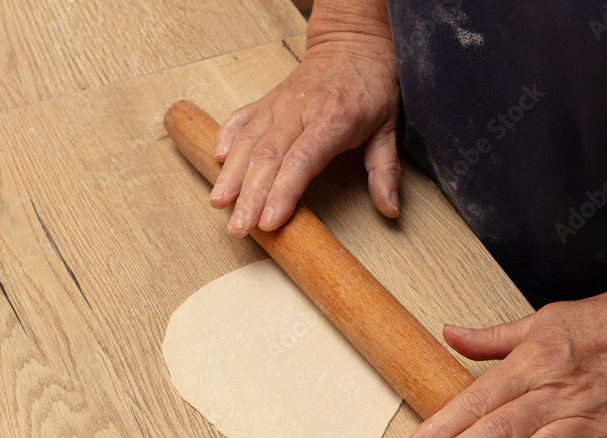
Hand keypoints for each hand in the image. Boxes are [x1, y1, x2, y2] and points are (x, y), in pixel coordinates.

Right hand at [210, 16, 400, 236]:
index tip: (269, 221)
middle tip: (239, 227)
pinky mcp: (266, 101)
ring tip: (219, 203)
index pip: (300, 162)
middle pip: (267, 158)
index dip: (282, 193)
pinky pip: (240, 119)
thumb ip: (385, 171)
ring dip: (231, 175)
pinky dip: (226, 138)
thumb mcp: (389, 127)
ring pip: (248, 141)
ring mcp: (279, 105)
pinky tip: (217, 161)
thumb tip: (389, 209)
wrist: (352, 40)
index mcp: (333, 120)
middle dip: (249, 197)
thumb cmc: (371, 84)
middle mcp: (300, 111)